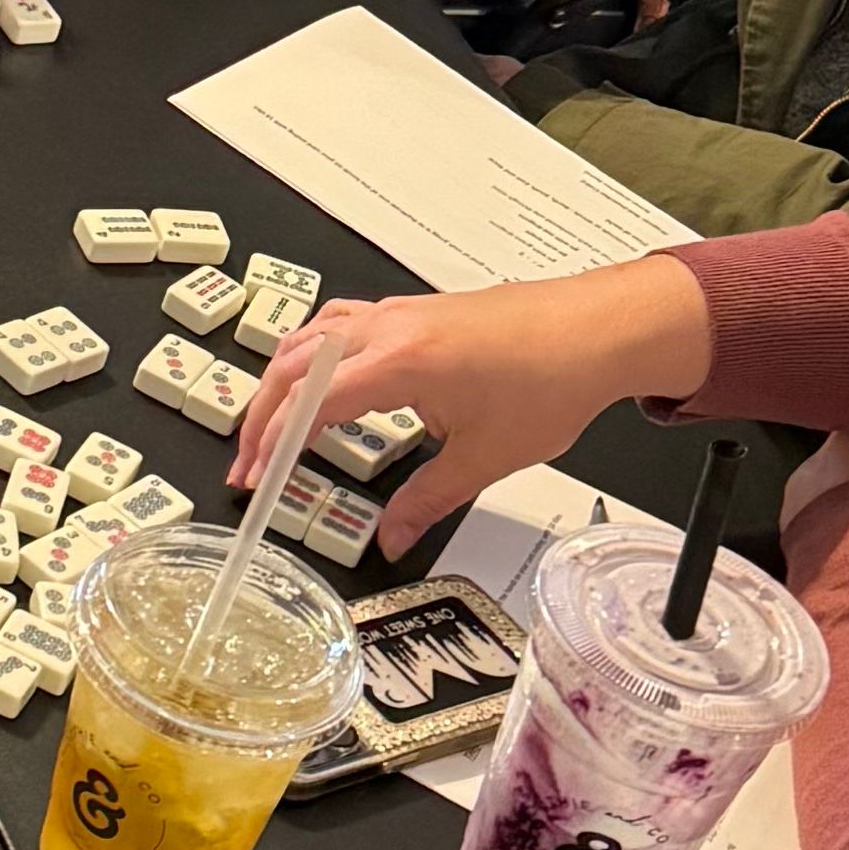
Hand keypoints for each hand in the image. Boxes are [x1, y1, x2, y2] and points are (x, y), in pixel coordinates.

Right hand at [228, 259, 719, 561]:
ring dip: (282, 382)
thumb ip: (428, 501)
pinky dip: (313, 355)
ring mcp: (399, 314)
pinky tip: (318, 378)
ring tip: (268, 426)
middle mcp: (390, 328)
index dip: (274, 442)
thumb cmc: (554, 376)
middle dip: (262, 416)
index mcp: (401, 362)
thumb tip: (393, 537)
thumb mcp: (485, 457)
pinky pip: (340, 325)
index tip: (257, 476)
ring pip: (311, 337)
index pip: (310, 401)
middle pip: (294, 364)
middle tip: (249, 464)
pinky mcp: (414, 312)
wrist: (599, 329)